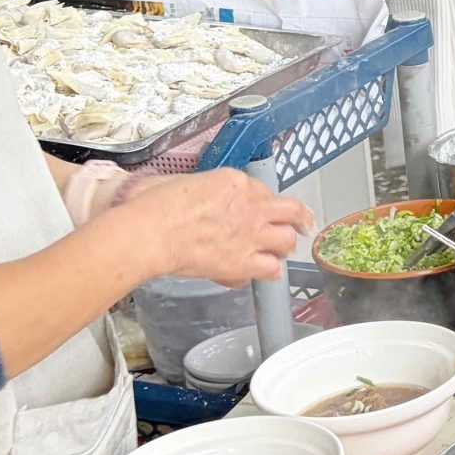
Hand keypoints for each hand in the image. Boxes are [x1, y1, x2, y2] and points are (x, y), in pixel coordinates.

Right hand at [115, 169, 311, 285]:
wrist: (151, 232)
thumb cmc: (154, 205)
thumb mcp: (180, 182)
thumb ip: (199, 189)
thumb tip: (192, 194)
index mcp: (235, 182)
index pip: (262, 190)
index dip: (262, 201)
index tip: (261, 207)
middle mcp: (252, 206)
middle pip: (291, 211)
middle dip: (298, 219)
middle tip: (302, 224)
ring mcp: (252, 235)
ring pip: (287, 241)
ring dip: (283, 247)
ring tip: (279, 252)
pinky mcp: (245, 262)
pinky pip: (271, 270)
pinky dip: (268, 272)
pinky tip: (262, 272)